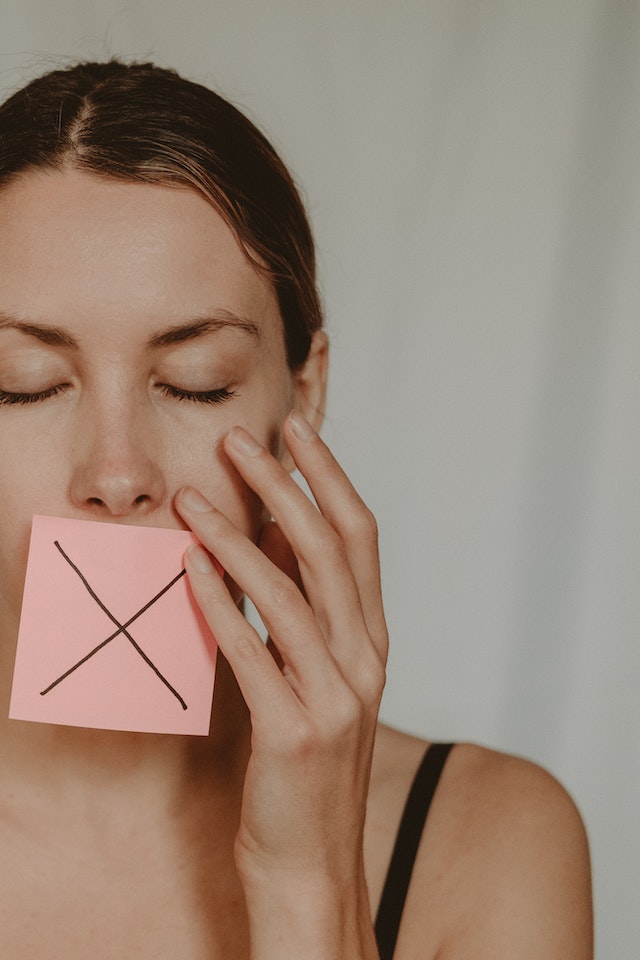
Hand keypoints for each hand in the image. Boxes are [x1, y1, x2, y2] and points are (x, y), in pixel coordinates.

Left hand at [175, 410, 386, 956]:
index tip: (294, 431)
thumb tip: (265, 536)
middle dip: (287, 485)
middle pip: (332, 550)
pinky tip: (189, 567)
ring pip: (291, 593)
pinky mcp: (297, 733)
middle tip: (240, 440)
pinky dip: (220, 603)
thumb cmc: (304, 764)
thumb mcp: (315, 676)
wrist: (312, 863)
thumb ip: (300, 610)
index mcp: (372, 638)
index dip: (329, 477)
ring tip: (193, 496)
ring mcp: (338, 697)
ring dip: (238, 536)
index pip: (359, 537)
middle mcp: (366, 658)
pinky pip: (253, 653)